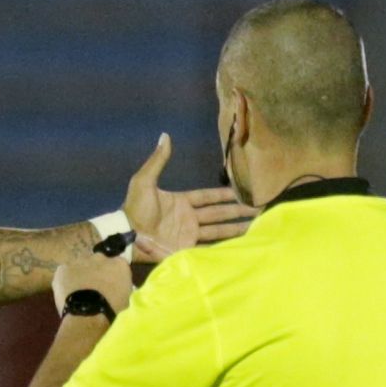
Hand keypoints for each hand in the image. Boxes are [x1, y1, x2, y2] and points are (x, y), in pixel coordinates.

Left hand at [51, 251, 132, 312]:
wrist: (89, 315)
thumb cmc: (112, 311)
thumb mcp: (126, 298)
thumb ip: (121, 287)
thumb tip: (116, 287)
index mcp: (119, 264)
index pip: (117, 265)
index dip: (113, 275)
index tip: (111, 286)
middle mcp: (100, 257)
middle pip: (98, 262)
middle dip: (96, 272)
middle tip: (94, 290)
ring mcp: (80, 261)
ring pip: (80, 267)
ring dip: (80, 276)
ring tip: (79, 294)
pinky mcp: (63, 269)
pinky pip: (65, 274)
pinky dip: (65, 282)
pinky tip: (67, 295)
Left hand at [123, 134, 256, 261]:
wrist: (128, 236)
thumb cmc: (135, 208)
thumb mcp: (144, 181)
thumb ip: (157, 160)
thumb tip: (165, 136)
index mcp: (182, 202)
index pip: (208, 197)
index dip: (223, 195)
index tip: (240, 192)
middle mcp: (189, 219)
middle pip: (218, 214)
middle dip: (237, 212)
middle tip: (257, 210)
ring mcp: (189, 235)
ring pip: (218, 231)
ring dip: (236, 229)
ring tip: (255, 228)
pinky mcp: (187, 250)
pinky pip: (209, 249)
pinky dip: (223, 248)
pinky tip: (239, 246)